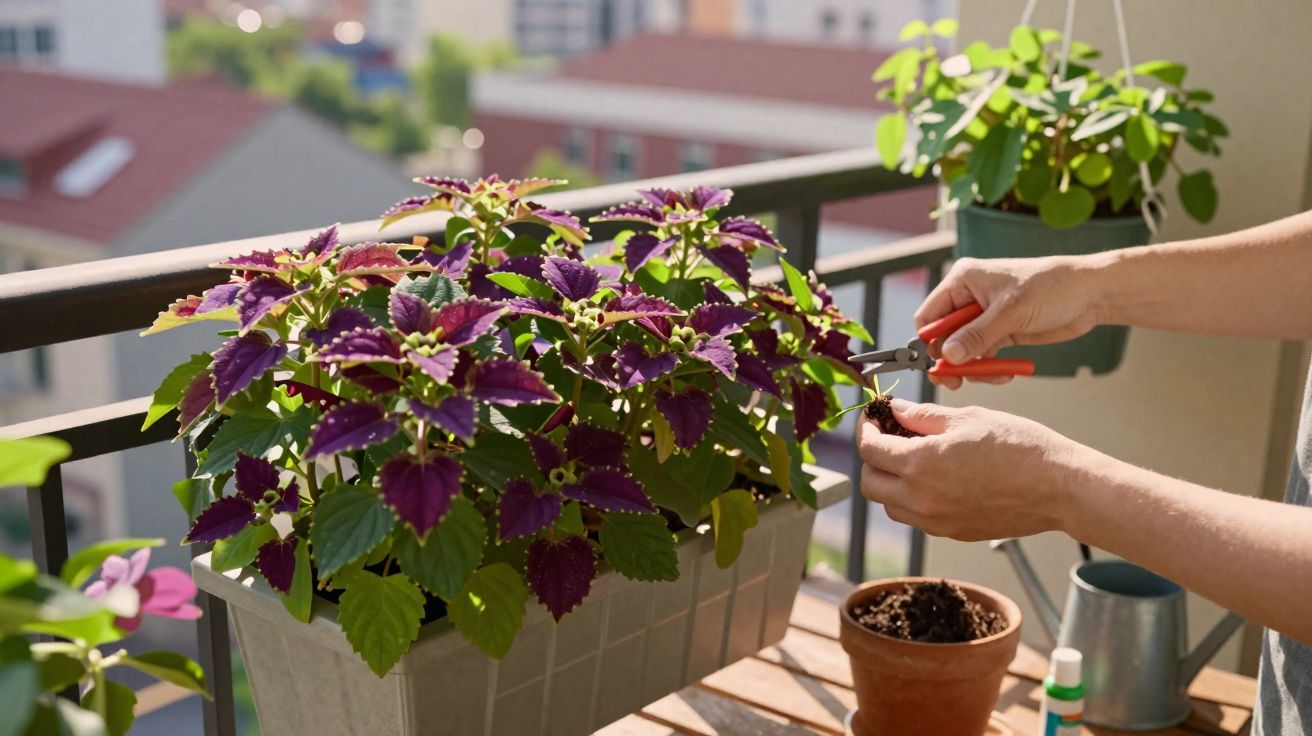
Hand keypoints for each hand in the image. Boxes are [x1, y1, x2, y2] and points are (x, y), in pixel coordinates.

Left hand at [857, 399, 1095, 540]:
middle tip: (886, 437)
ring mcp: (937, 521)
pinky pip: (916, 518)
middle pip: (870, 484)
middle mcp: (921, 498)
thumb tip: (894, 411)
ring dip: (890, 482)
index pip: (869, 449)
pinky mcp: (954, 532)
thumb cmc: (1020, 446)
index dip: (865, 429)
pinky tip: (934, 478)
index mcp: (920, 464)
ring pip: (890, 506)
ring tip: (911, 458)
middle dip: (871, 459)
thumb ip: (923, 416)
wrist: (1060, 488)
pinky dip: (912, 499)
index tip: (872, 418)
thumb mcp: (968, 418)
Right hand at [917, 255, 1104, 388]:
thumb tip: (947, 356)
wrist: (1089, 294)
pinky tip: (1005, 372)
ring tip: (993, 374)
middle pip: (942, 337)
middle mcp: (968, 299)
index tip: (937, 364)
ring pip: (962, 351)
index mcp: (963, 282)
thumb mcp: (1010, 312)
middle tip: (957, 380)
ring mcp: (984, 317)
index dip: (929, 342)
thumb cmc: (1051, 287)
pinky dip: (989, 368)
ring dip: (973, 368)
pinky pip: (982, 356)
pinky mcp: (1000, 332)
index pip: (930, 316)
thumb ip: (977, 335)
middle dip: (951, 360)